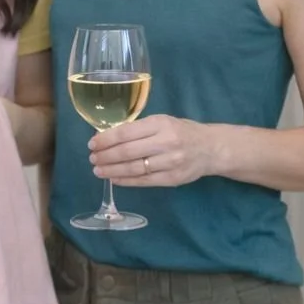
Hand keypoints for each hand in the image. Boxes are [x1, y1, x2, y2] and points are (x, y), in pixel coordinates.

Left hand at [89, 114, 216, 186]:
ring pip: (134, 168)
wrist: (211, 148)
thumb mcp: (162, 121)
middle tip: (92, 158)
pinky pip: (144, 181)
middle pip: (127, 152)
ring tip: (98, 170)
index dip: (106, 139)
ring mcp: (171, 162)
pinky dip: (126, 181)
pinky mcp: (173, 179)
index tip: (92, 143)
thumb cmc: (181, 131)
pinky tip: (114, 179)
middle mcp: (166, 142)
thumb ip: (139, 129)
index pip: (126, 132)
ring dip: (112, 170)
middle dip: (105, 156)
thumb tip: (107, 137)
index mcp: (160, 124)